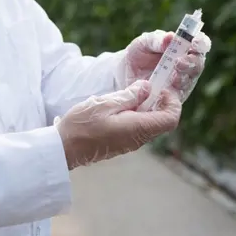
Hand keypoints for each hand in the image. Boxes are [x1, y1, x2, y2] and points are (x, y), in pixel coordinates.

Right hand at [55, 80, 181, 169]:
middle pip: (161, 121)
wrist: (63, 149)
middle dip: (158, 102)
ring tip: (128, 94)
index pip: (171, 118)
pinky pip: (137, 128)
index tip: (160, 89)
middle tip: (145, 86)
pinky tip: (118, 106)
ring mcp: (130, 143)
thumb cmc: (81, 126)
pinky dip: (135, 115)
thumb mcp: (105, 103)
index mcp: (138, 128)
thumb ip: (129, 95)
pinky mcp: (121, 144)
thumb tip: (147, 88)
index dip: (172, 102)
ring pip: (149, 124)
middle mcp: (138, 139)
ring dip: (145, 108)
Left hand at [120, 30, 211, 101]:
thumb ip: (157, 40)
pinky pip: (177, 96)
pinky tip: (164, 90)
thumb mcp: (144, 42)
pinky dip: (172, 93)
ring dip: (182, 78)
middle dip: (190, 63)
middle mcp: (188, 65)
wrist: (125, 72)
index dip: (200, 43)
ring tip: (172, 76)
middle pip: (198, 64)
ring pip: (190, 81)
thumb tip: (170, 37)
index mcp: (184, 47)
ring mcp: (182, 82)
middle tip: (179, 62)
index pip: (200, 43)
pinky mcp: (173, 97)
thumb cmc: (139, 52)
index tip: (194, 43)